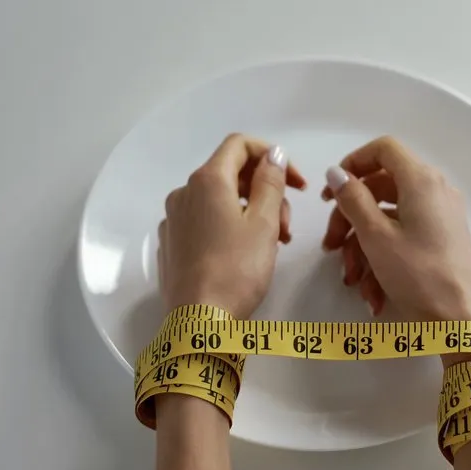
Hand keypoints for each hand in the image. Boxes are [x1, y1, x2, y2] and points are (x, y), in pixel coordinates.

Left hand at [159, 134, 306, 319]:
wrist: (200, 324)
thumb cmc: (237, 270)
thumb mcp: (263, 223)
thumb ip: (271, 182)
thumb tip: (273, 154)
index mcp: (207, 181)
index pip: (240, 145)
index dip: (273, 156)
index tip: (297, 183)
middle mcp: (184, 193)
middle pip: (232, 174)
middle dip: (266, 190)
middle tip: (288, 225)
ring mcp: (174, 219)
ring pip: (221, 200)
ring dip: (253, 211)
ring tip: (274, 243)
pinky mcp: (173, 244)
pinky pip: (206, 221)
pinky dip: (231, 227)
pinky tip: (246, 254)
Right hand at [321, 136, 470, 323]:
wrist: (462, 324)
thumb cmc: (419, 276)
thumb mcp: (376, 237)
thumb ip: (353, 200)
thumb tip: (337, 174)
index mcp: (422, 181)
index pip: (384, 149)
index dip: (353, 164)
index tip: (331, 192)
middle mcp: (435, 192)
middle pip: (381, 188)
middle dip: (349, 219)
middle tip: (329, 247)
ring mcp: (440, 218)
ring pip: (388, 219)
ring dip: (362, 248)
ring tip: (352, 281)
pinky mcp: (441, 242)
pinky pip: (403, 239)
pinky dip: (383, 259)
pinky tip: (372, 294)